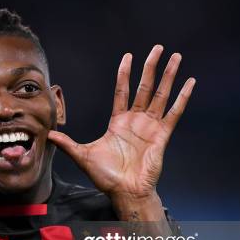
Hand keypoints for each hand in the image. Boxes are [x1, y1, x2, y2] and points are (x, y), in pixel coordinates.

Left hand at [48, 45, 194, 202]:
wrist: (125, 192)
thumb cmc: (106, 176)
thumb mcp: (83, 156)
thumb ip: (68, 144)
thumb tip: (48, 135)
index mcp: (118, 122)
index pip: (122, 91)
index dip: (124, 73)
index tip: (128, 56)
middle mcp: (135, 120)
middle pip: (144, 87)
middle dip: (150, 67)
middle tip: (157, 47)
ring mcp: (150, 126)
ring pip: (160, 95)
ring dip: (168, 76)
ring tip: (176, 57)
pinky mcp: (162, 135)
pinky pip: (174, 113)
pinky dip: (182, 98)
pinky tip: (190, 83)